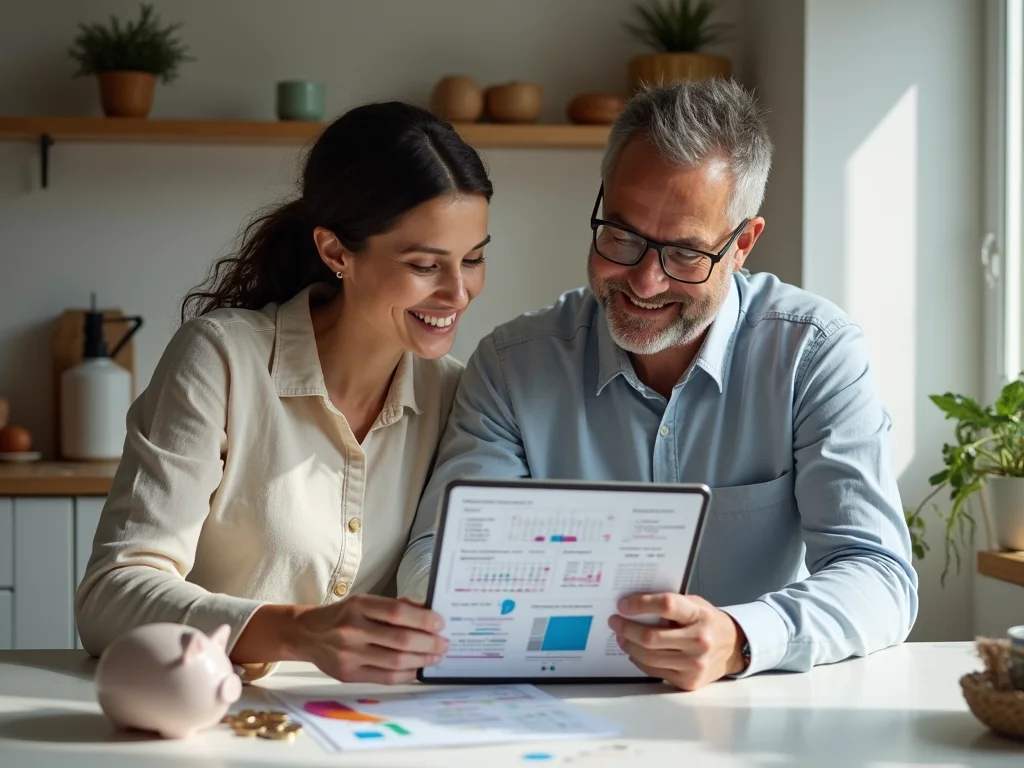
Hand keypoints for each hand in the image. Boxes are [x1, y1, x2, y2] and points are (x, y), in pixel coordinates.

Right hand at [294, 595, 448, 683]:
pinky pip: (384, 678)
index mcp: (359, 605)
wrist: (307, 634)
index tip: (440, 623)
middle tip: (444, 643)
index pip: (398, 613)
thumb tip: (427, 612)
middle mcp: (353, 629)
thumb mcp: (364, 601)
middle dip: (429, 643)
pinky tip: (417, 669)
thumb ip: (394, 606)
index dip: (423, 619)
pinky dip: (406, 674)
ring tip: (435, 656)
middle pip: (401, 640)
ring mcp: (349, 654)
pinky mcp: (347, 674)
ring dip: (422, 660)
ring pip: (395, 661)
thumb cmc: (344, 615)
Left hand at [608, 593, 745, 690]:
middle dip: (626, 628)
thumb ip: (670, 604)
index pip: (666, 605)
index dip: (640, 604)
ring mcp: (694, 664)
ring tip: (621, 636)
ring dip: (629, 645)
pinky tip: (634, 651)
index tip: (623, 604)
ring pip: (649, 657)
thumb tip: (633, 604)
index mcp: (700, 616)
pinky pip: (654, 672)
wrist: (732, 647)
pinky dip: (639, 661)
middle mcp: (699, 641)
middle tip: (615, 621)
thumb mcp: (694, 604)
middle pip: (651, 637)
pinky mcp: (688, 681)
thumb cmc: (707, 621)